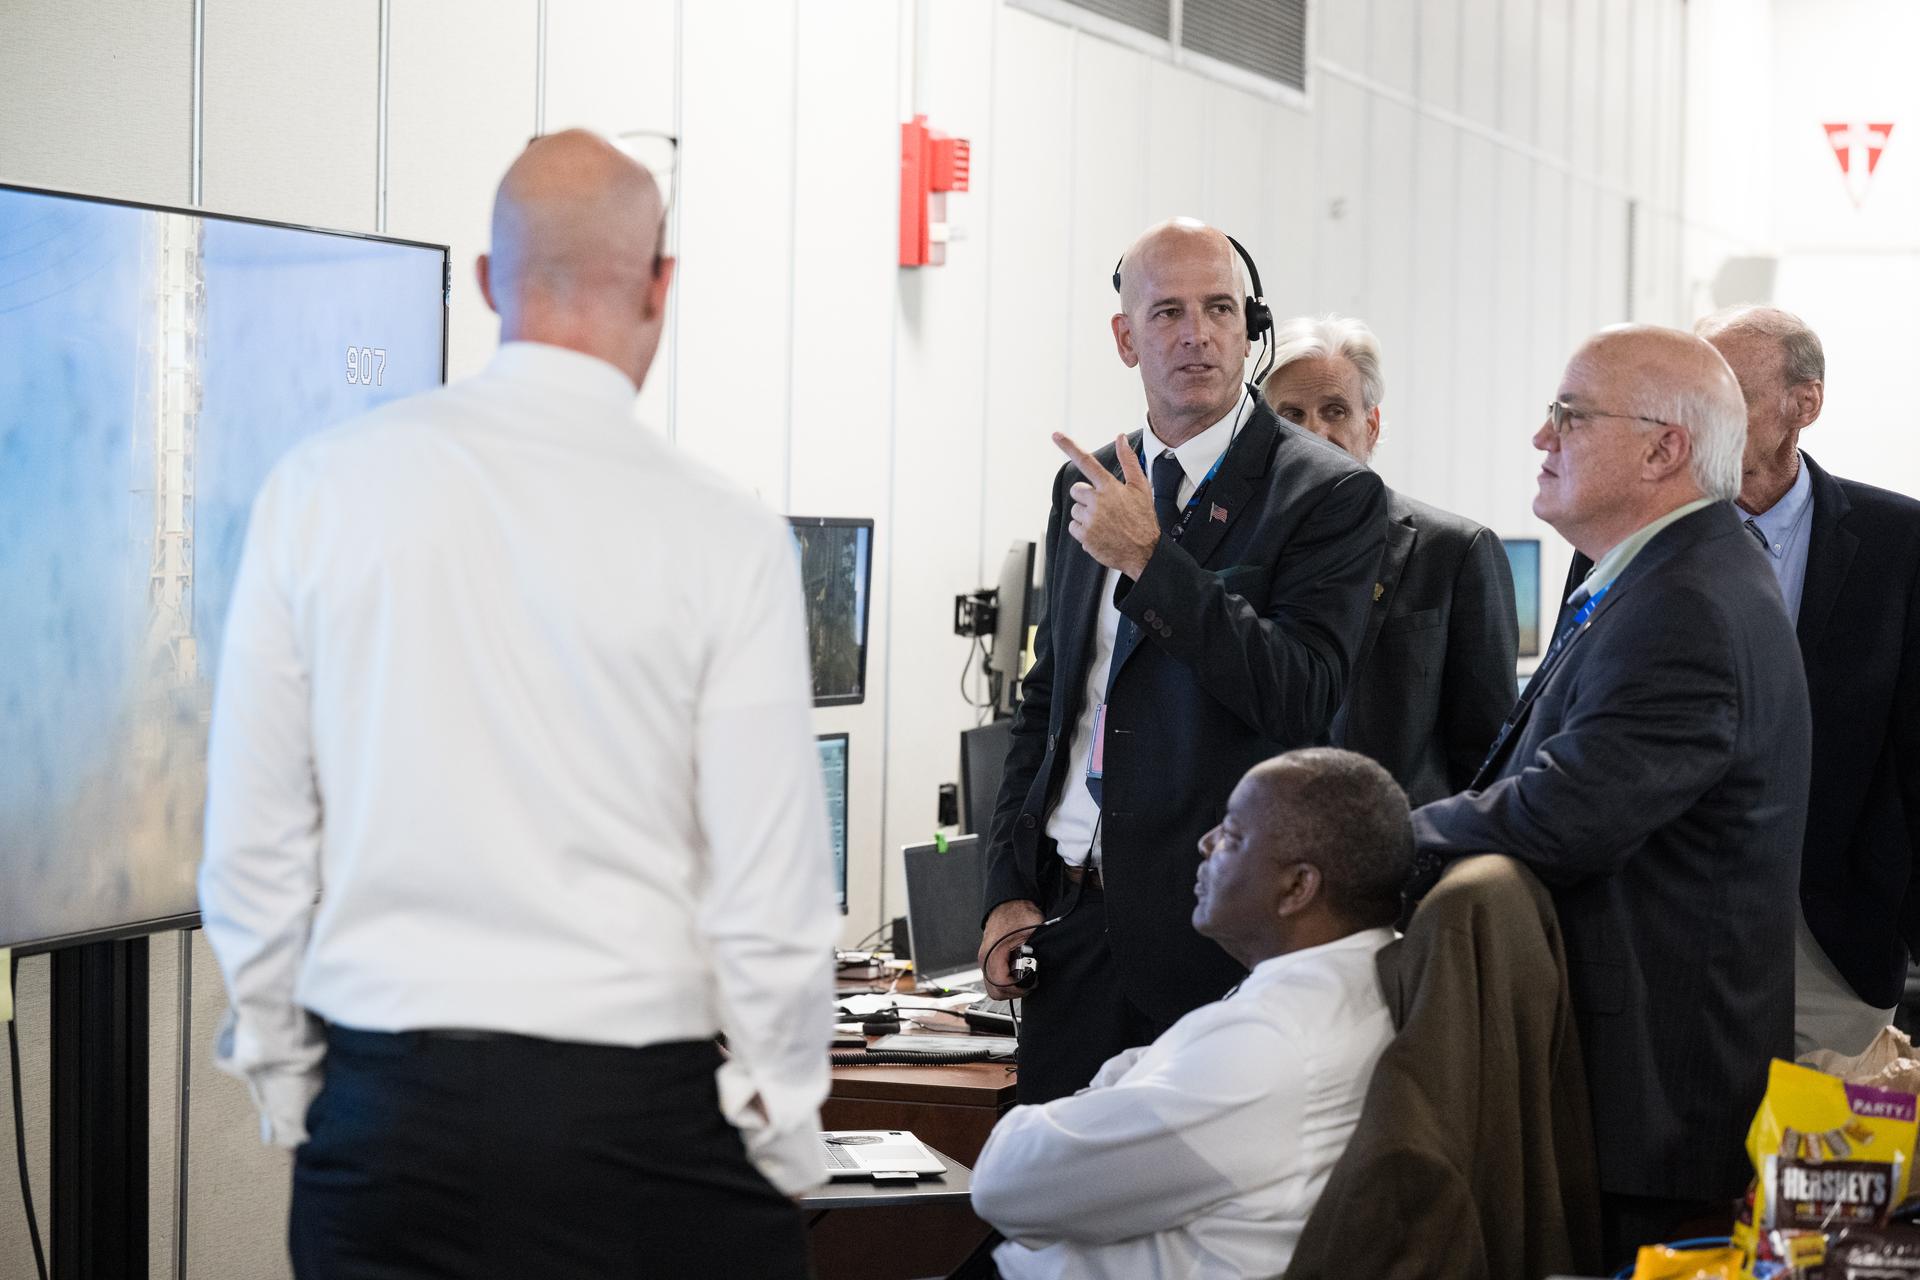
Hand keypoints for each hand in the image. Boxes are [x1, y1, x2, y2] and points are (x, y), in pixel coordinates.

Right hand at [978, 898, 1043, 999]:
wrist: (1011, 903)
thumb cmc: (1018, 914)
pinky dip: (1006, 981)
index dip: (1017, 989)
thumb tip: (1041, 968)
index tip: (1030, 983)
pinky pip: (994, 979)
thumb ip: (1035, 952)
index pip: (999, 986)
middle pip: (994, 991)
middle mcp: (985, 959)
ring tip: (1024, 980)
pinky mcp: (989, 959)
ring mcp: (986, 959)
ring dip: (1010, 987)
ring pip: (993, 987)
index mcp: (992, 954)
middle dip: (1013, 991)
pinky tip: (1017, 974)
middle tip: (1027, 984)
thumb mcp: (1032, 933)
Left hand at [1054, 433, 1160, 579]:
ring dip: (1085, 515)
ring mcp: (1090, 519)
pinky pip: (1073, 527)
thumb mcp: (1141, 488)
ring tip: (1105, 523)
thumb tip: (1121, 438)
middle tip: (1104, 508)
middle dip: (1086, 497)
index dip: (1069, 446)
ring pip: (1075, 510)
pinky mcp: (1085, 536)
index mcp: (1110, 487)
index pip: (1087, 461)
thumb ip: (1129, 461)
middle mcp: (1098, 501)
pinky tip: (1099, 533)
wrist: (1144, 552)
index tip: (1055, 435)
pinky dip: (1083, 531)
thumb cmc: (1143, 520)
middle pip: (1076, 490)